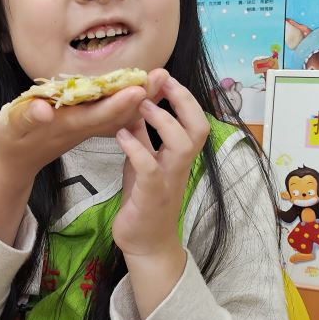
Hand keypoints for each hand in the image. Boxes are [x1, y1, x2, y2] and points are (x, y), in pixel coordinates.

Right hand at [0, 69, 168, 185]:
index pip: (97, 114)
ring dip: (140, 98)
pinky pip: (111, 115)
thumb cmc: (8, 140)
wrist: (12, 162)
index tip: (140, 88)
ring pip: (118, 114)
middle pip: (116, 114)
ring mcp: (83, 128)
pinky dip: (129, 103)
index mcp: (65, 126)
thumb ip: (26, 118)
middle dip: (140, 97)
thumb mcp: (10, 129)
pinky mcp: (82, 126)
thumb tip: (44, 109)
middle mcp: (79, 127)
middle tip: (163, 76)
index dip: (119, 103)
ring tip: (161, 79)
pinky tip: (144, 92)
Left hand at [113, 77, 210, 258]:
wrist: (144, 244)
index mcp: (178, 156)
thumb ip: (142, 136)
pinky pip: (151, 169)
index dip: (183, 97)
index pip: (193, 120)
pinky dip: (137, 149)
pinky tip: (121, 135)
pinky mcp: (152, 197)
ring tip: (142, 104)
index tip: (165, 75)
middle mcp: (179, 166)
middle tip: (161, 81)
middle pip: (198, 128)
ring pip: (182, 145)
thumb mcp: (142, 162)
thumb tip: (136, 105)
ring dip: (164, 120)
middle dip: (183, 101)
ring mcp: (169, 181)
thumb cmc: (144, 199)